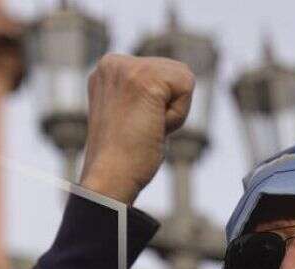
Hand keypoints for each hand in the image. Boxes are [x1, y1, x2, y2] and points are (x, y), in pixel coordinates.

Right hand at [79, 53, 194, 204]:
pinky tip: (152, 128)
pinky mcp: (144, 78)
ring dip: (174, 112)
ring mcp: (126, 68)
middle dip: (168, 107)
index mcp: (108, 69)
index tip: (133, 125)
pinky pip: (187, 87)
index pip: (162, 73)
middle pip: (176, 73)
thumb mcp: (129, 113)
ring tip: (144, 129)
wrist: (110, 179)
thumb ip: (145, 94)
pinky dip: (178, 115)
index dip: (159, 106)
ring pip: (183, 79)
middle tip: (140, 130)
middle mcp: (113, 63)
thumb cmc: (122, 157)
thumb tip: (173, 87)